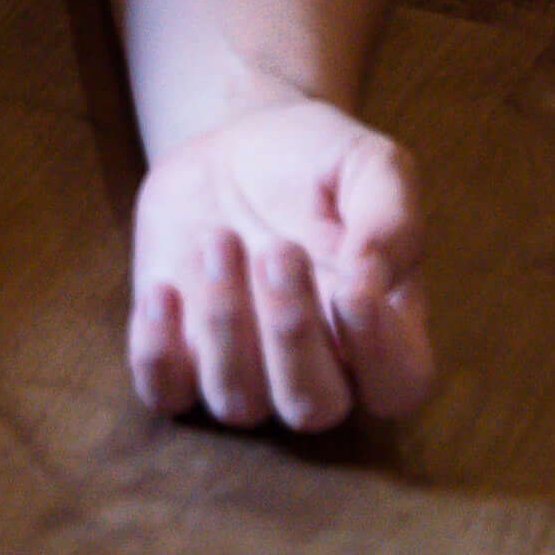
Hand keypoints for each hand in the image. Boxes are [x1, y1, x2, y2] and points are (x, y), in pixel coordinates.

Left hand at [127, 93, 433, 433]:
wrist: (234, 145)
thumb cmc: (316, 163)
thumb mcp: (369, 162)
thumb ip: (391, 213)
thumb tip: (373, 277)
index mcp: (381, 330)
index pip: (397, 384)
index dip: (378, 352)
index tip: (352, 288)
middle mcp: (317, 368)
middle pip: (314, 409)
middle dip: (292, 334)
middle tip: (277, 250)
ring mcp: (244, 370)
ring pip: (238, 402)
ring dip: (225, 325)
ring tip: (218, 239)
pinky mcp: (179, 355)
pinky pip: (164, 394)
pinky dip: (157, 355)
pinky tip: (163, 289)